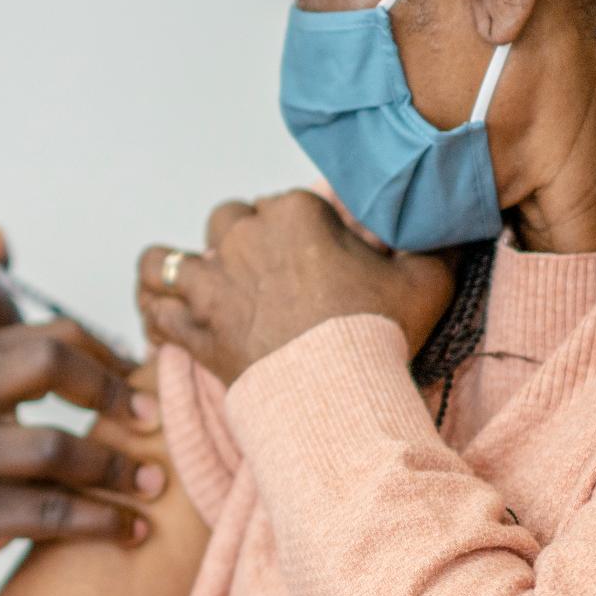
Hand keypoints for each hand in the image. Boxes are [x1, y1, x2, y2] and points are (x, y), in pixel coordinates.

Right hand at [0, 322, 165, 595]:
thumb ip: (8, 369)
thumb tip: (99, 352)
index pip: (53, 334)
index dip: (110, 357)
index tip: (144, 389)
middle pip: (51, 363)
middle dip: (112, 392)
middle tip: (154, 423)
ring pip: (56, 446)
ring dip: (116, 467)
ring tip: (153, 483)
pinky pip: (47, 513)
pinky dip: (100, 521)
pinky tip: (129, 530)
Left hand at [136, 190, 453, 386]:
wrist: (340, 391)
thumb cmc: (382, 332)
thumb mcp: (426, 277)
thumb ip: (429, 241)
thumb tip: (442, 220)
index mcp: (293, 213)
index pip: (283, 204)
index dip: (298, 229)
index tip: (316, 257)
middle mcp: (242, 238)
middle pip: (227, 222)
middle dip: (240, 242)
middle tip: (264, 275)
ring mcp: (210, 284)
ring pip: (168, 260)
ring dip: (176, 270)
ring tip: (191, 286)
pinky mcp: (192, 328)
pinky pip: (153, 310)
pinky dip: (154, 313)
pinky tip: (162, 319)